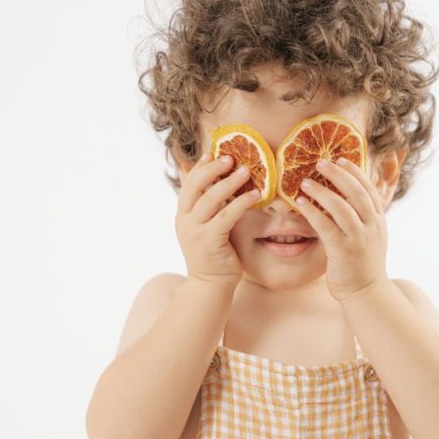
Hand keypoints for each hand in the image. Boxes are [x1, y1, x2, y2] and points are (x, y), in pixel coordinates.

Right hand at [175, 152, 261, 288]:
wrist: (210, 285)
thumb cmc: (214, 255)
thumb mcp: (206, 228)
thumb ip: (208, 208)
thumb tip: (217, 185)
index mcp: (182, 215)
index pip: (188, 184)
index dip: (200, 167)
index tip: (212, 152)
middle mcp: (185, 220)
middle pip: (196, 185)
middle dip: (213, 169)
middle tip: (231, 157)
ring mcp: (195, 230)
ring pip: (211, 198)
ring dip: (230, 182)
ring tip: (247, 171)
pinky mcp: (210, 240)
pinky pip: (226, 215)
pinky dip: (241, 202)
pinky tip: (255, 195)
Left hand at [295, 157, 389, 301]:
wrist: (366, 292)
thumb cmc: (362, 264)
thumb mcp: (370, 237)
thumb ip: (364, 218)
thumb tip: (350, 197)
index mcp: (379, 220)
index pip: (368, 188)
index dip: (355, 172)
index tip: (341, 159)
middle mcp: (372, 226)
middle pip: (355, 192)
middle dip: (337, 174)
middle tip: (320, 162)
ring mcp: (359, 238)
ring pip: (341, 206)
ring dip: (321, 191)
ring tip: (305, 182)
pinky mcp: (343, 250)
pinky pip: (326, 225)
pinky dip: (312, 212)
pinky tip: (300, 203)